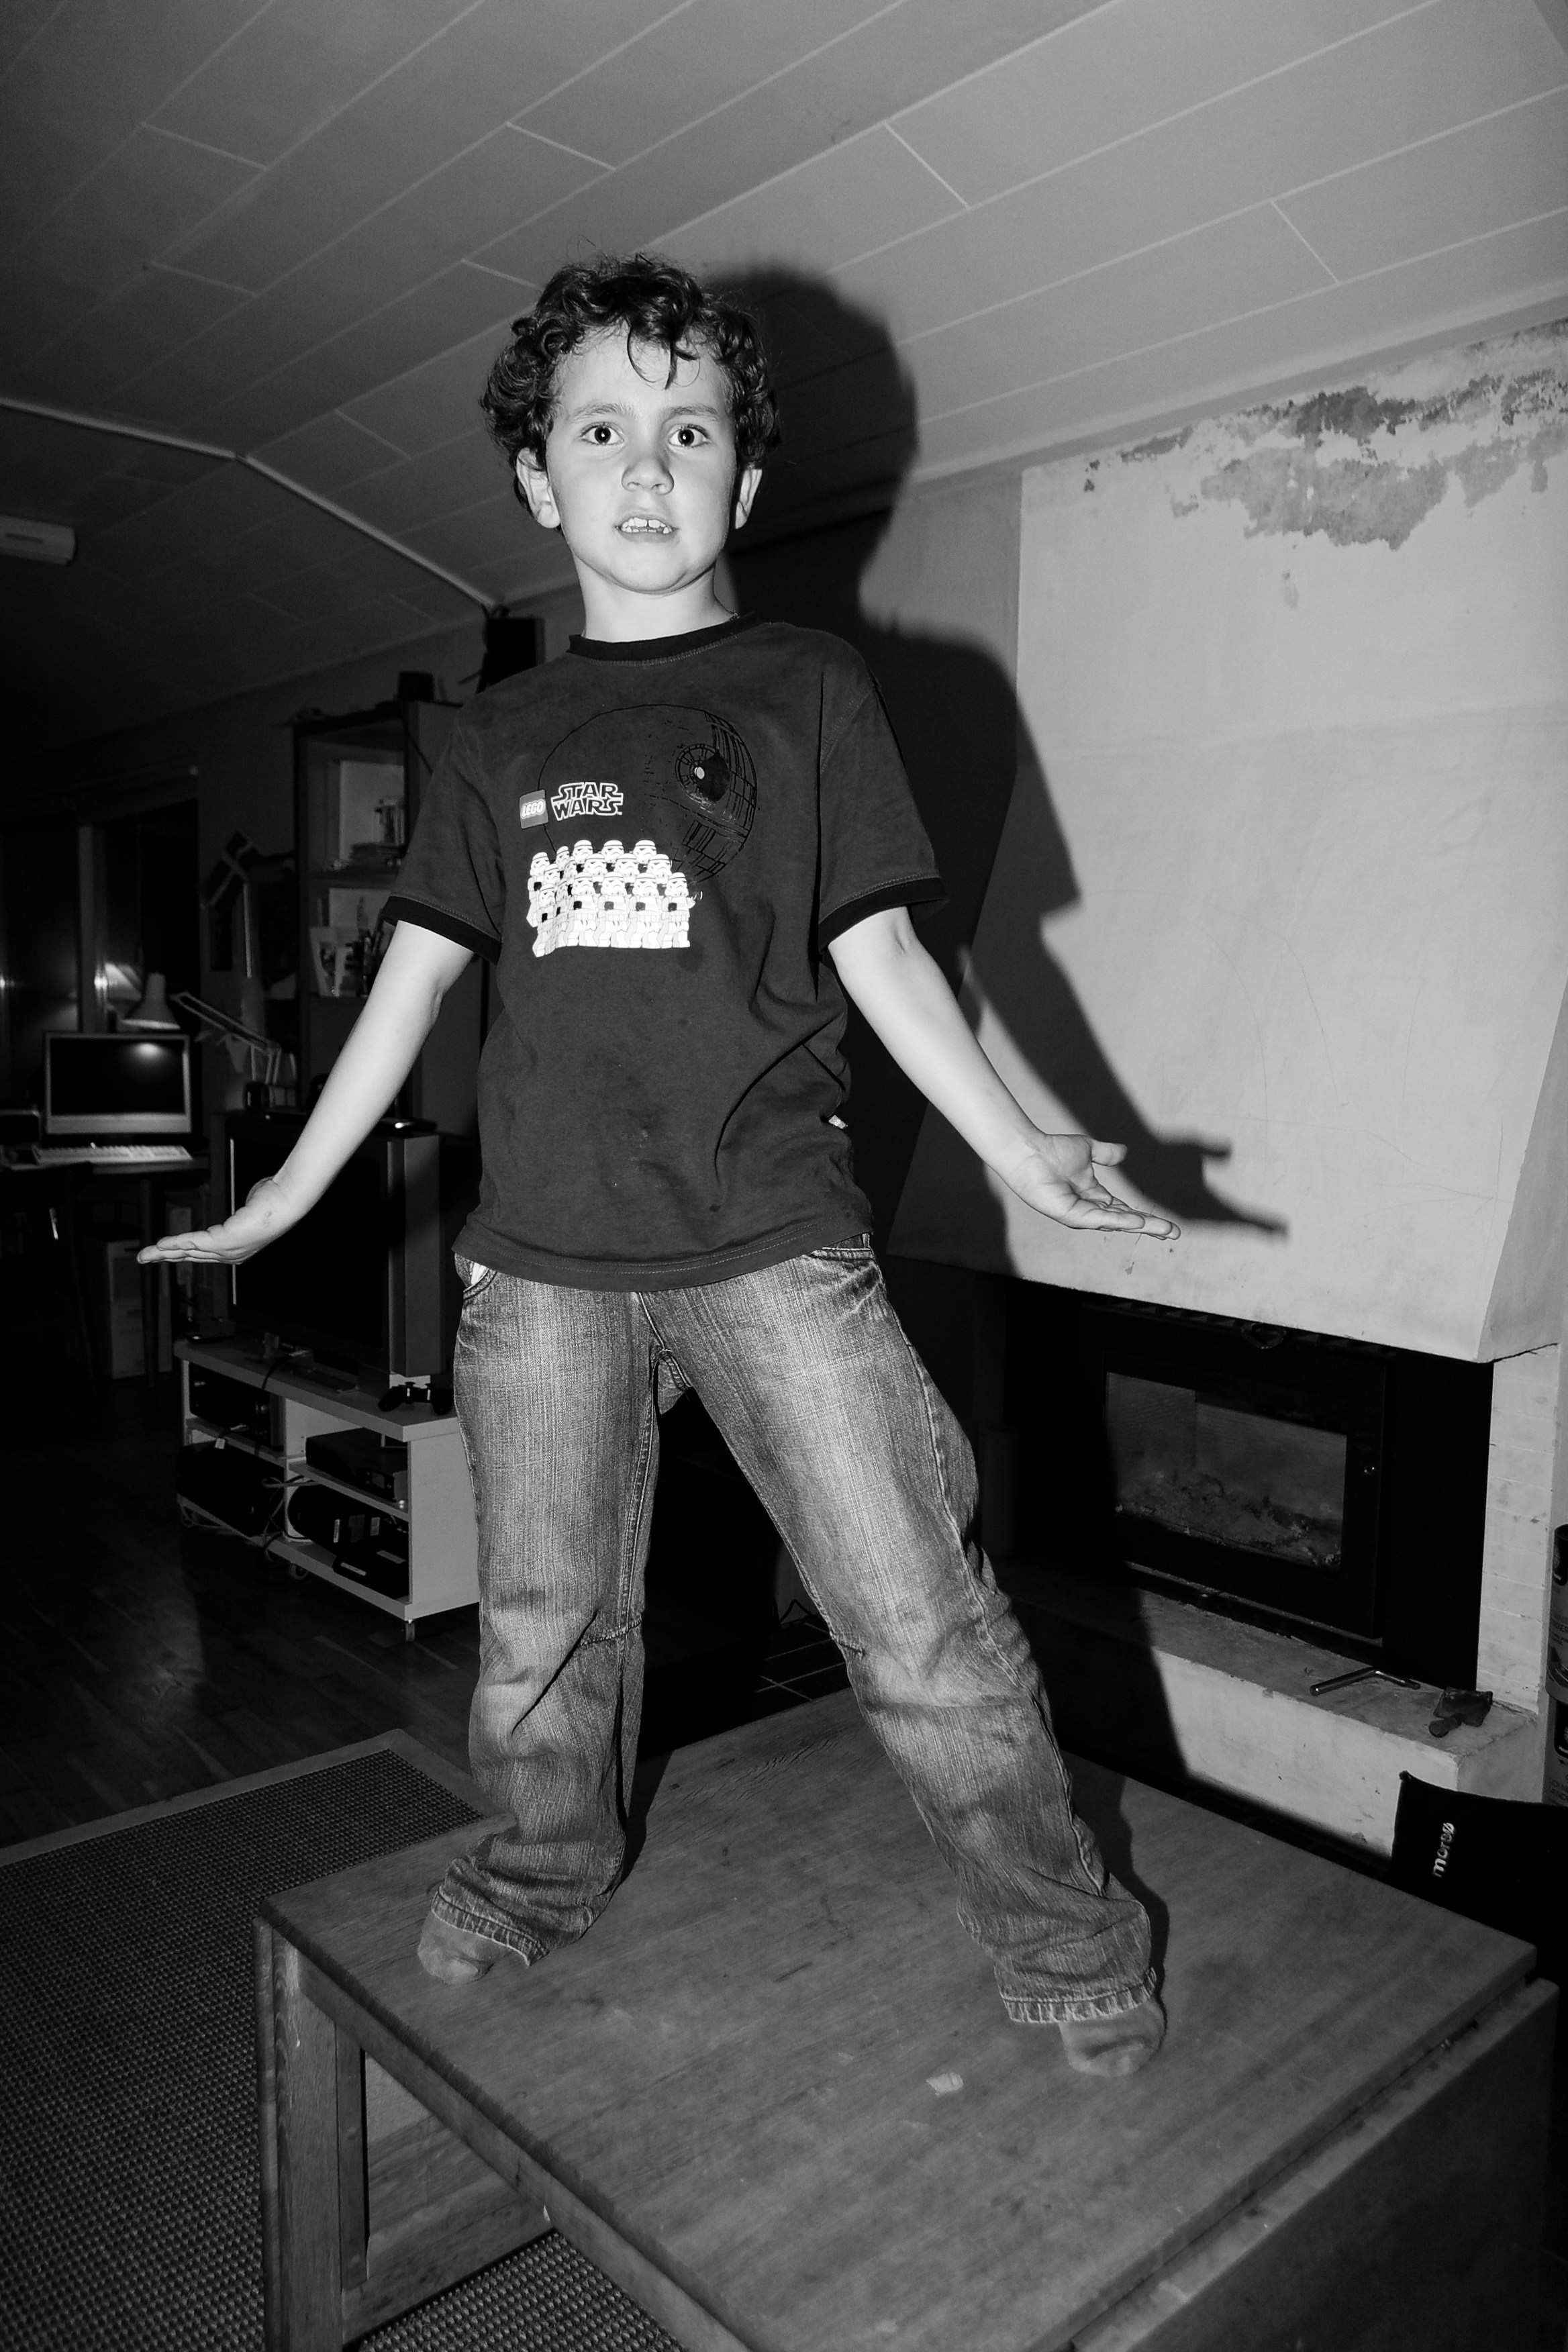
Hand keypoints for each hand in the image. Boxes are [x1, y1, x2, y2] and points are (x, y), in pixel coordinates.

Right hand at [137, 1175, 300, 1265]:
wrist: (285, 1202)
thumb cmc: (271, 1202)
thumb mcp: (248, 1209)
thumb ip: (235, 1215)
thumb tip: (239, 1209)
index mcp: (235, 1249)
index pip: (202, 1252)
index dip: (180, 1252)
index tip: (162, 1251)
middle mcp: (231, 1254)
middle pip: (191, 1256)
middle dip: (165, 1257)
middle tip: (144, 1258)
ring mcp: (229, 1250)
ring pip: (189, 1252)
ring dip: (164, 1252)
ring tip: (146, 1254)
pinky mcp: (226, 1241)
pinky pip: (195, 1242)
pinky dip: (177, 1242)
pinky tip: (162, 1244)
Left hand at [997, 1135, 1179, 1237]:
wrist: (1029, 1151)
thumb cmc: (1051, 1150)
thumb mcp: (1087, 1150)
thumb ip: (1105, 1153)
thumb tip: (1124, 1152)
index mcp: (1094, 1197)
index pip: (1125, 1210)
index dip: (1146, 1217)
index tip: (1167, 1225)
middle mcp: (1088, 1209)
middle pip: (1125, 1221)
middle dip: (1150, 1227)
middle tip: (1174, 1233)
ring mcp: (1079, 1214)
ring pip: (1115, 1223)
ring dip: (1141, 1226)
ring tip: (1164, 1229)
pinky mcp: (1069, 1214)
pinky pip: (1098, 1219)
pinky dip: (1117, 1220)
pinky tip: (1137, 1221)